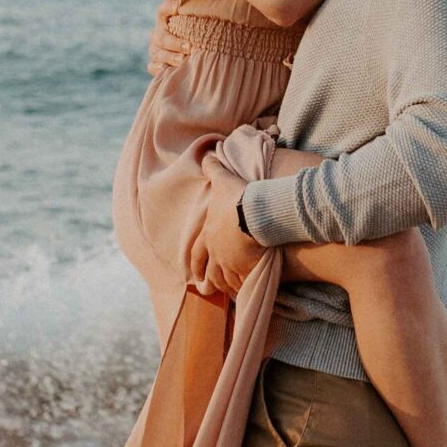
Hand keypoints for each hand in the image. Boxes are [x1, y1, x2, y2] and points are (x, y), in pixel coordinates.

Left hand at [193, 171, 263, 300]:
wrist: (253, 211)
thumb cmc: (236, 196)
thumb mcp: (222, 180)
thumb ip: (213, 168)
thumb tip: (207, 155)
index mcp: (209, 234)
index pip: (197, 252)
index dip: (195, 263)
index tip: (193, 274)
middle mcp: (216, 251)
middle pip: (210, 271)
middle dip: (209, 280)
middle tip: (208, 289)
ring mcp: (231, 262)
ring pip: (226, 279)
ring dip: (227, 285)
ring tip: (229, 291)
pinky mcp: (246, 267)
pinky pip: (245, 281)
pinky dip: (244, 287)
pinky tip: (246, 290)